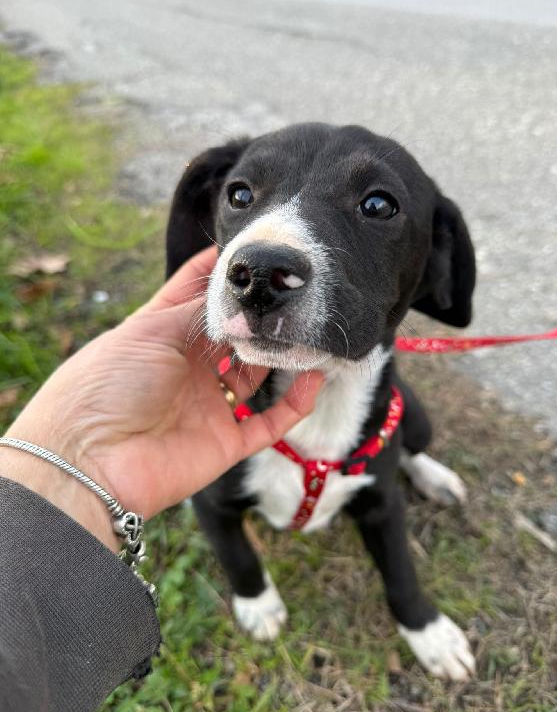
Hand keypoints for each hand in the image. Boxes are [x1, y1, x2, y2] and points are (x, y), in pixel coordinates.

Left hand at [2, 247, 322, 548]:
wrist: (89, 461)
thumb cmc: (106, 385)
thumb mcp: (149, 332)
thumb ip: (198, 312)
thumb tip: (237, 295)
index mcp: (160, 335)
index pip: (194, 295)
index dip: (217, 272)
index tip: (247, 250)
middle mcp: (187, 368)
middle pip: (232, 335)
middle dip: (258, 315)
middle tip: (292, 292)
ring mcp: (207, 405)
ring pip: (256, 376)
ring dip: (281, 357)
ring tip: (307, 333)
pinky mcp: (224, 442)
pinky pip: (270, 424)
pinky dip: (296, 405)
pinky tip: (312, 380)